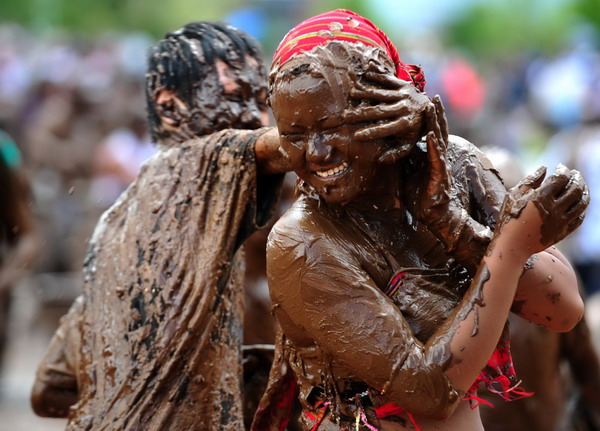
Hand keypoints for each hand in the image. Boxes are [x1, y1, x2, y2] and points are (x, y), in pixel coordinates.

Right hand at [344, 63, 429, 145]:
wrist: (431, 109)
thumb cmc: (415, 130)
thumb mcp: (409, 144)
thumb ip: (396, 153)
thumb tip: (380, 159)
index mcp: (405, 123)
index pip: (385, 129)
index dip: (371, 132)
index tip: (356, 136)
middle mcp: (404, 108)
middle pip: (380, 110)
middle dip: (361, 113)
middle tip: (345, 117)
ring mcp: (404, 94)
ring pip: (382, 93)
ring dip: (365, 92)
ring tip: (351, 93)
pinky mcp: (403, 84)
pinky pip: (388, 80)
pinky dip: (377, 76)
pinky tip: (365, 74)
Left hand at [402, 96, 451, 226]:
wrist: (431, 214)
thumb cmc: (421, 193)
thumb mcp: (410, 170)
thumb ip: (408, 156)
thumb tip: (395, 144)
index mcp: (430, 155)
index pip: (431, 132)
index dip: (429, 117)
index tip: (426, 100)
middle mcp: (437, 157)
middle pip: (438, 130)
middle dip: (436, 113)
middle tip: (433, 96)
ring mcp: (439, 165)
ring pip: (439, 139)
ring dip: (436, 122)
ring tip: (432, 107)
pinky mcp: (439, 175)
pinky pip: (436, 158)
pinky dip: (434, 145)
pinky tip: (431, 135)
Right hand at [496, 164, 588, 255]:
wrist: (511, 246)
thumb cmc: (508, 218)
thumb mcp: (513, 196)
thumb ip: (530, 180)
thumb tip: (545, 168)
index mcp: (541, 197)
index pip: (561, 178)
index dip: (563, 170)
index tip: (560, 167)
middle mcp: (554, 209)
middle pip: (576, 188)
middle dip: (577, 178)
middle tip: (575, 174)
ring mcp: (560, 221)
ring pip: (581, 203)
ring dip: (584, 191)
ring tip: (580, 186)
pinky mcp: (563, 232)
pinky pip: (579, 218)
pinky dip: (581, 208)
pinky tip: (578, 203)